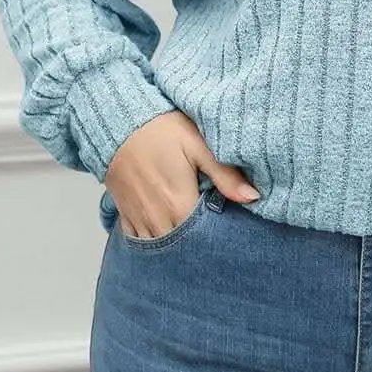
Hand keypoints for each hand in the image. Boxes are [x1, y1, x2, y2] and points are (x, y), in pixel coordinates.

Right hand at [104, 110, 259, 239]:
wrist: (119, 122)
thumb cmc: (162, 130)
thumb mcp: (198, 146)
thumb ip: (225, 175)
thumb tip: (252, 197)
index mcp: (178, 204)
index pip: (202, 239)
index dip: (216, 240)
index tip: (227, 236)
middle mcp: (157, 218)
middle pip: (181, 248)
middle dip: (197, 247)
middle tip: (212, 243)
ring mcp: (139, 218)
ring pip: (159, 249)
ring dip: (174, 249)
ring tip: (192, 245)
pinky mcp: (125, 213)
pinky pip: (137, 241)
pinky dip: (151, 244)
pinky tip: (164, 239)